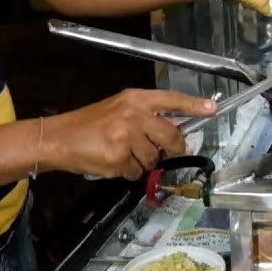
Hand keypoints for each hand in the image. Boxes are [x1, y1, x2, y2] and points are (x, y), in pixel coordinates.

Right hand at [42, 89, 215, 179]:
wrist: (59, 138)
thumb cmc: (89, 124)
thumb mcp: (119, 109)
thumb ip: (145, 116)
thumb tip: (173, 130)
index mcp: (135, 98)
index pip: (171, 99)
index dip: (193, 105)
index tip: (212, 108)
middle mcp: (134, 114)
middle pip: (171, 136)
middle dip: (171, 148)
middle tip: (163, 151)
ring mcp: (127, 137)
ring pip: (153, 158)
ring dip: (142, 161)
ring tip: (122, 153)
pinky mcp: (119, 158)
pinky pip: (136, 172)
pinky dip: (127, 172)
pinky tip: (113, 162)